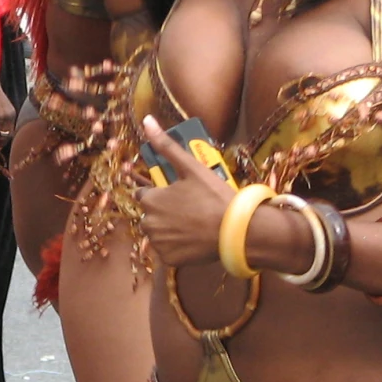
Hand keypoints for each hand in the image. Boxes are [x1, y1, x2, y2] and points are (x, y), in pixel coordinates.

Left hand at [132, 117, 236, 267]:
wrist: (236, 230)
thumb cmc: (214, 196)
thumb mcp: (191, 167)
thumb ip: (166, 146)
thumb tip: (146, 121)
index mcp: (150, 201)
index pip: (144, 195)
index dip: (160, 194)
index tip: (178, 194)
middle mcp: (148, 223)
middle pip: (151, 215)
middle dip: (164, 212)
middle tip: (189, 210)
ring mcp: (158, 244)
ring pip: (158, 233)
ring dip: (169, 229)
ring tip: (193, 224)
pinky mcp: (169, 260)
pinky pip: (168, 251)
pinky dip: (177, 246)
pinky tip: (194, 238)